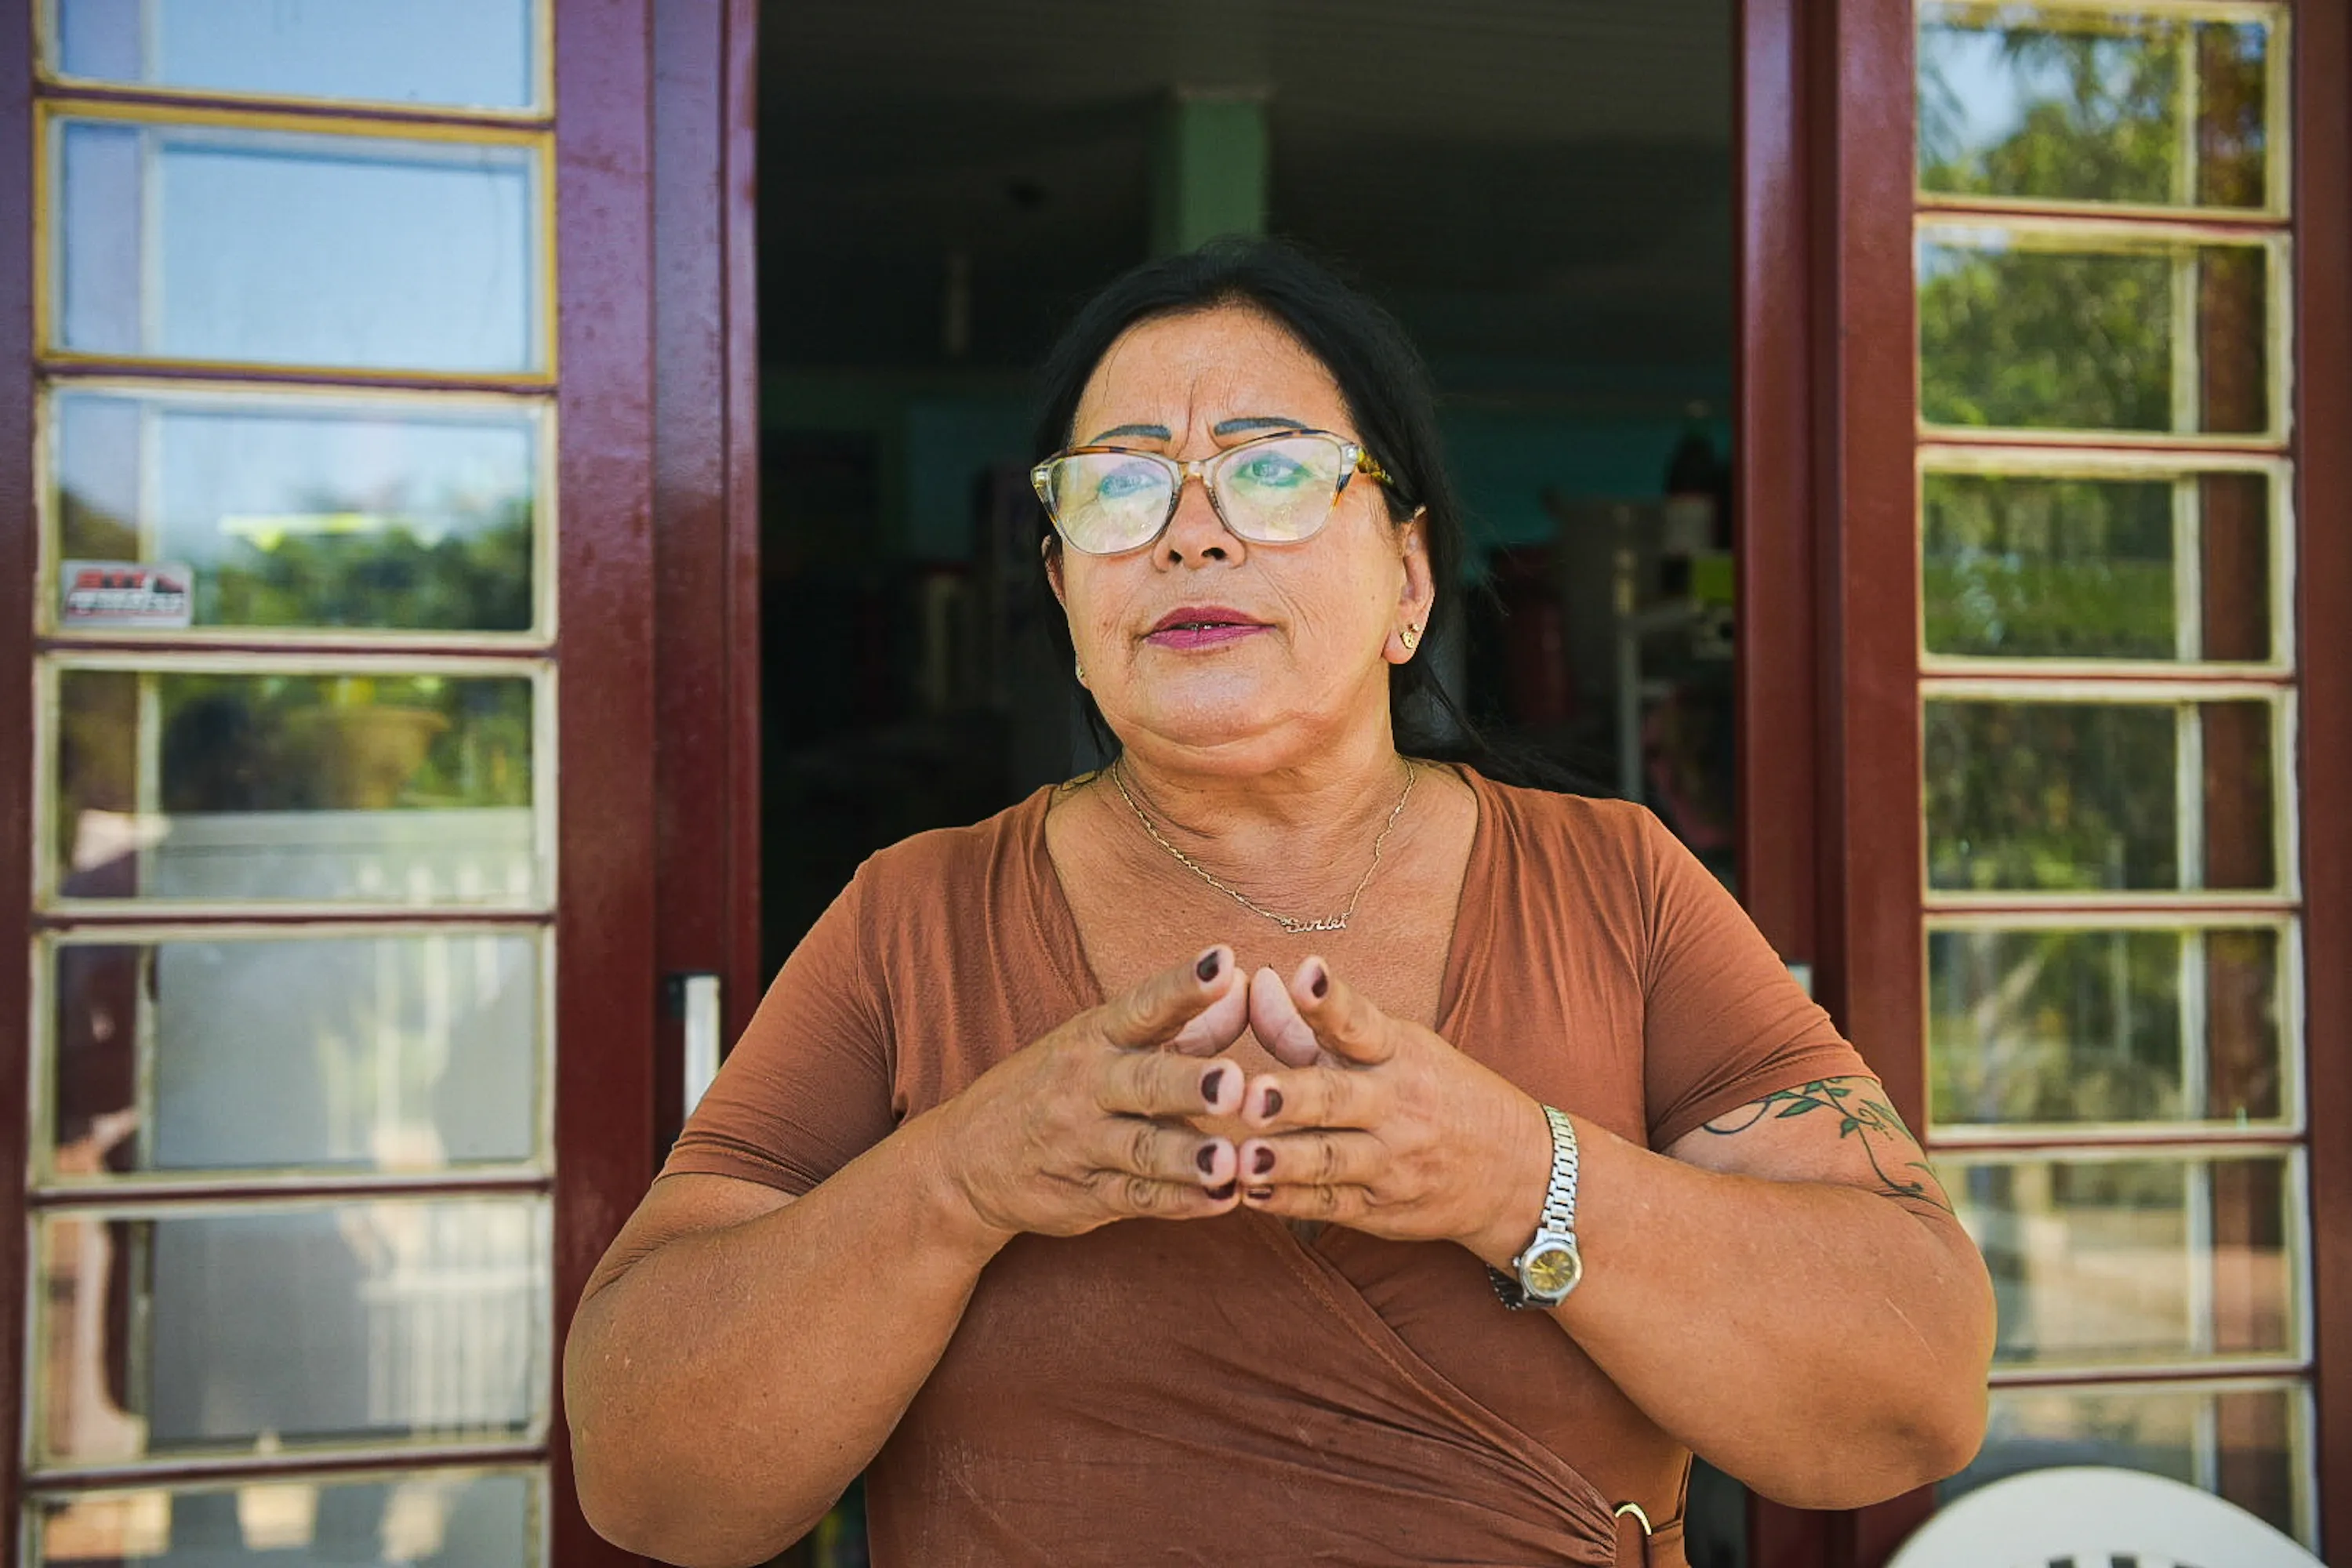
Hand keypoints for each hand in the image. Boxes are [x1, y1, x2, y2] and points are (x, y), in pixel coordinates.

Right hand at [928, 946, 1252, 1241]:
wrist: (965, 1159)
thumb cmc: (1055, 1086)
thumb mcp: (1104, 1042)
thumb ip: (1182, 1022)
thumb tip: (1247, 986)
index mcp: (1096, 1036)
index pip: (1143, 1006)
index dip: (1183, 986)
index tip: (1223, 963)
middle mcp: (1087, 1085)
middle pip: (1143, 1082)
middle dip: (1188, 1083)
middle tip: (1232, 1083)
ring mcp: (1083, 1144)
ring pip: (1141, 1149)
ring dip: (1187, 1156)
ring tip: (1230, 1161)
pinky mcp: (1086, 1197)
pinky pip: (1137, 1199)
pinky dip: (1180, 1202)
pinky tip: (1221, 1200)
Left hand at [1235, 958, 1551, 1264]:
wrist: (1516, 1171)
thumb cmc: (1435, 1092)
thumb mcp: (1389, 1049)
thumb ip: (1310, 1024)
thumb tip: (1252, 980)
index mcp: (1397, 1052)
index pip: (1360, 1021)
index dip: (1329, 998)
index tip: (1304, 973)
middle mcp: (1395, 1104)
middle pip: (1337, 1097)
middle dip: (1293, 1096)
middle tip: (1250, 1094)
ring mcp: (1389, 1161)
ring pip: (1330, 1159)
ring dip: (1285, 1160)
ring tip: (1241, 1157)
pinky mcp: (1381, 1210)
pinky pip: (1330, 1206)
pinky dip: (1290, 1202)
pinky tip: (1252, 1194)